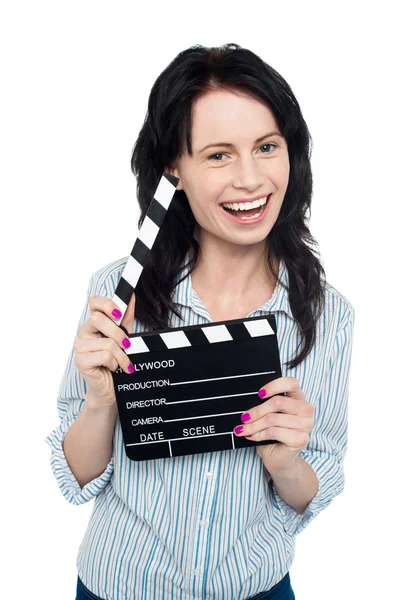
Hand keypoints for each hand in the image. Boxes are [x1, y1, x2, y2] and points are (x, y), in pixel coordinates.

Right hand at [73, 292, 136, 408]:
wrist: (110, 388)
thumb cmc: (115, 360)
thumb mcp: (125, 336)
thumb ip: (126, 317)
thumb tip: (131, 296)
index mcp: (93, 323)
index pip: (94, 302)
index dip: (106, 304)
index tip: (119, 313)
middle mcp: (84, 332)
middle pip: (97, 320)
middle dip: (118, 334)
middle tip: (127, 345)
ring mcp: (80, 347)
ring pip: (106, 342)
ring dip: (121, 355)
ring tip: (123, 363)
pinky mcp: (80, 361)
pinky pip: (103, 356)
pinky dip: (114, 363)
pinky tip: (113, 368)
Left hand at [234, 377, 314, 475]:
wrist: (279, 459)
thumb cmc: (273, 434)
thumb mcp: (269, 414)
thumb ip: (265, 404)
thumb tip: (246, 398)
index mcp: (299, 398)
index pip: (291, 383)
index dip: (274, 386)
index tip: (259, 393)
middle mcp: (306, 409)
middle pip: (278, 402)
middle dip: (257, 411)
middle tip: (243, 417)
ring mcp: (306, 424)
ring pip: (272, 419)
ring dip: (253, 425)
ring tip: (243, 429)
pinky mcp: (301, 439)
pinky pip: (274, 432)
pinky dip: (258, 434)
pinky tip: (251, 437)